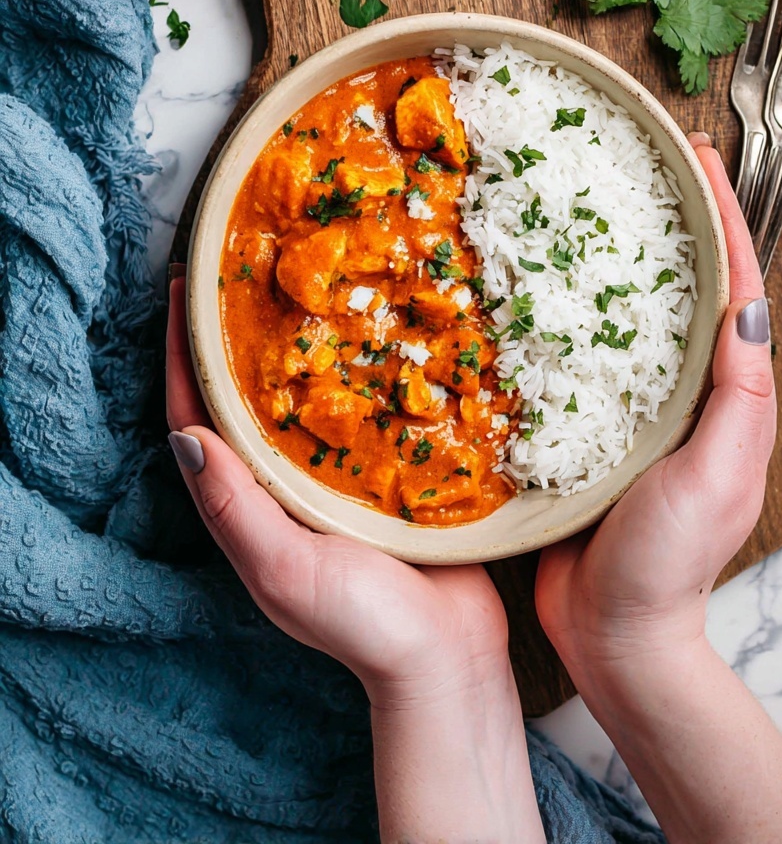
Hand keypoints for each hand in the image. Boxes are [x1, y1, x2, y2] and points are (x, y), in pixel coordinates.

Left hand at [166, 273, 507, 702]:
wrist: (451, 658)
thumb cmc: (364, 625)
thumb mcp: (285, 570)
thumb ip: (233, 507)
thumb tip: (183, 434)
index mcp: (249, 504)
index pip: (198, 416)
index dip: (183, 354)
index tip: (184, 291)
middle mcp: (285, 483)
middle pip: (245, 394)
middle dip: (235, 335)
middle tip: (243, 270)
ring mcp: (336, 477)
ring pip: (303, 393)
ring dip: (296, 339)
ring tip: (305, 279)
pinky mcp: (388, 471)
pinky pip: (364, 406)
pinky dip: (359, 365)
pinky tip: (376, 325)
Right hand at [535, 135, 775, 679]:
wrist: (612, 636)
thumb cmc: (670, 566)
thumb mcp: (718, 476)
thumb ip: (737, 395)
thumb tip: (748, 304)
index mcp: (722, 396)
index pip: (732, 288)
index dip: (721, 220)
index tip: (699, 160)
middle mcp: (677, 393)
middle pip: (677, 288)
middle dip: (664, 221)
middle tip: (635, 163)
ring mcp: (625, 409)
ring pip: (621, 314)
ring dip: (608, 257)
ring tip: (580, 203)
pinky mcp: (577, 427)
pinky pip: (570, 356)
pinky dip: (559, 313)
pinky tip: (527, 285)